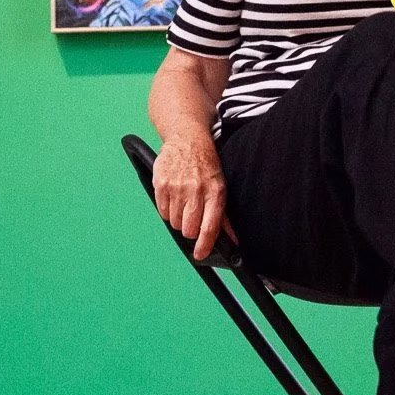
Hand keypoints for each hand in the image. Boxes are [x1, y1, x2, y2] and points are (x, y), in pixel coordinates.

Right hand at [152, 134, 230, 261]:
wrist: (187, 139)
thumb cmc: (206, 165)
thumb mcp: (220, 186)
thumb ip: (224, 215)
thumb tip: (233, 240)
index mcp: (215, 192)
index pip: (210, 226)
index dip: (205, 244)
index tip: (200, 254)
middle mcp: (196, 190)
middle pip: (188, 229)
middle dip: (189, 230)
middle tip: (191, 219)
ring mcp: (177, 187)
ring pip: (174, 222)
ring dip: (178, 219)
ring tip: (183, 203)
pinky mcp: (161, 184)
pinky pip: (162, 211)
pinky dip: (167, 210)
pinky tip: (173, 197)